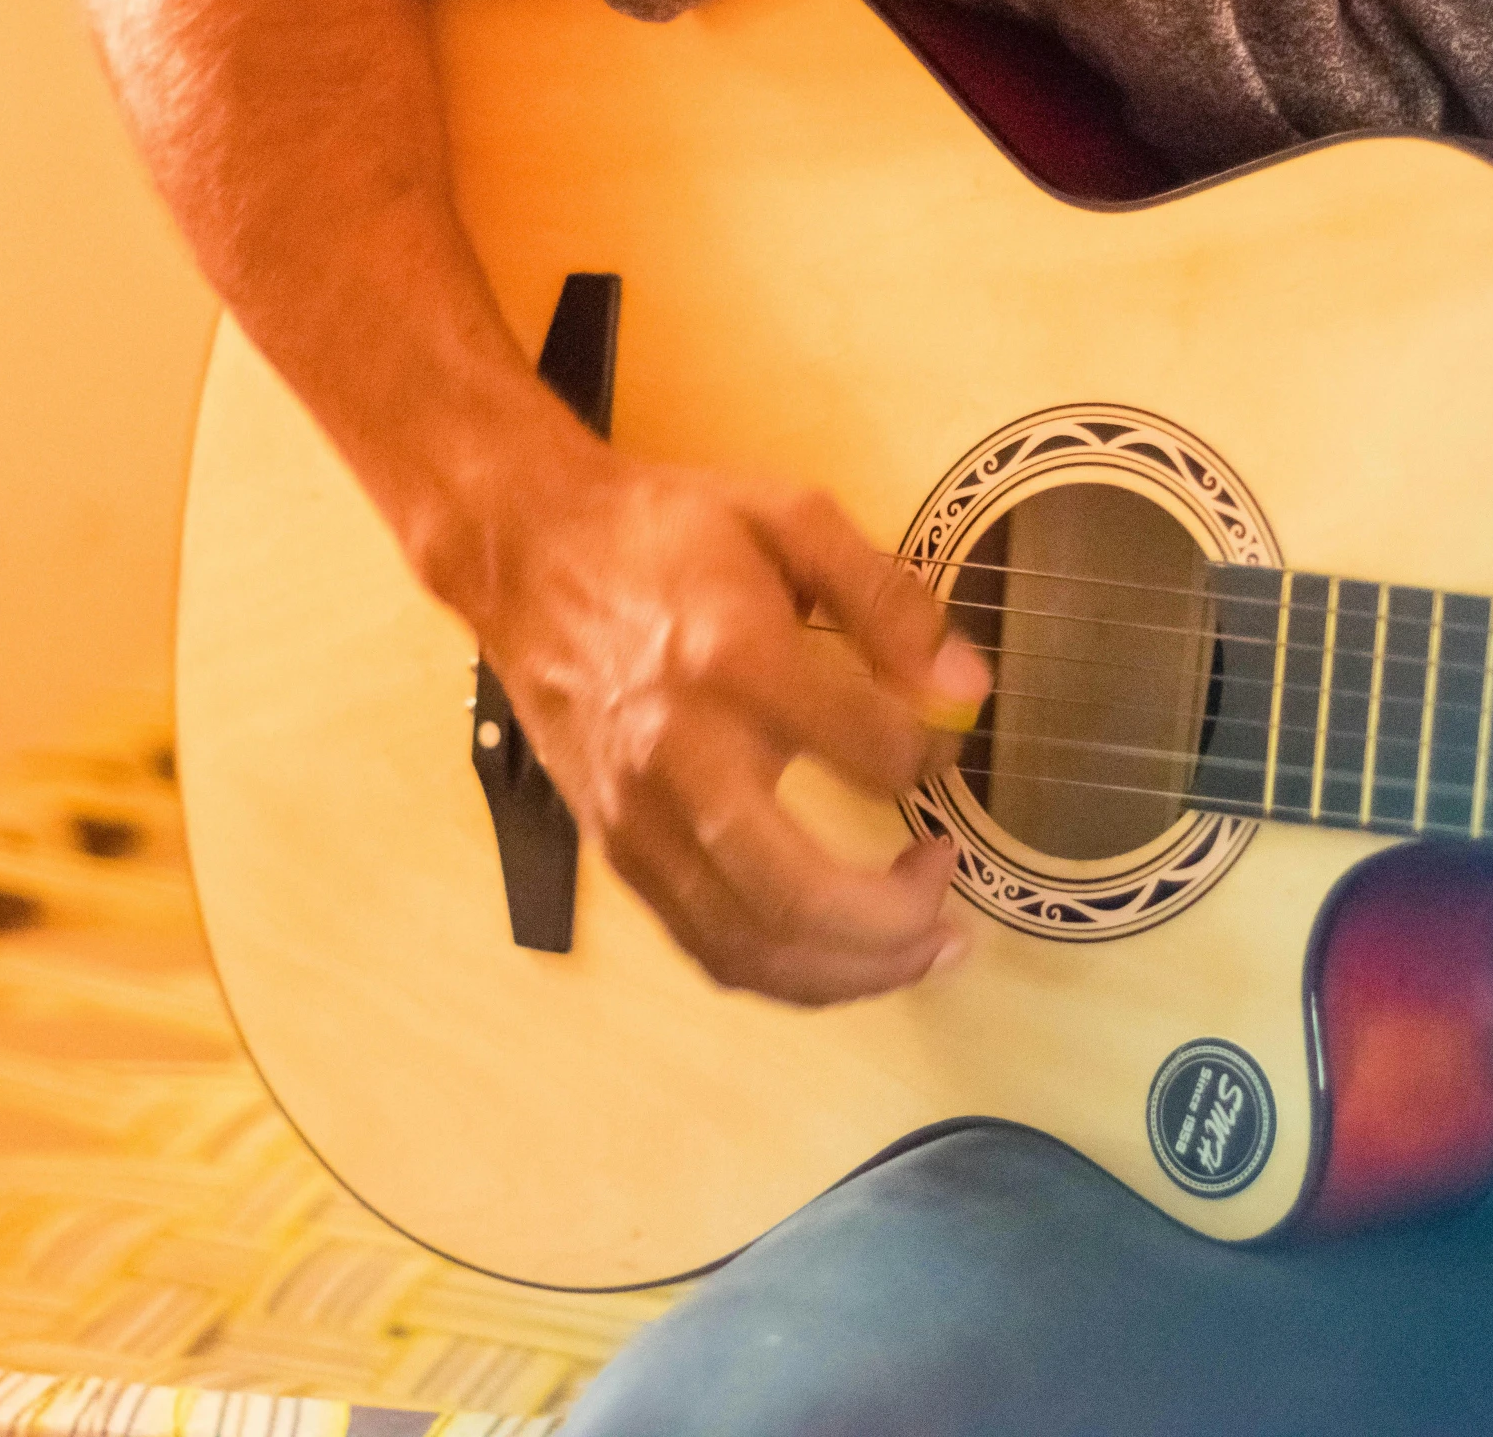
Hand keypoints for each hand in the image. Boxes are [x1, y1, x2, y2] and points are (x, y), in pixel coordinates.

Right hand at [470, 445, 991, 1005]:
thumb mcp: (791, 519)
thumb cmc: (664, 533)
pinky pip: (708, 947)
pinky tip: (844, 955)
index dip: (935, 761)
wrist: (525, 552)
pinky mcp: (616, 851)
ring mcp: (638, 818)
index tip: (947, 747)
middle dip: (899, 923)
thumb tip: (968, 687)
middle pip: (798, 895)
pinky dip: (788, 973)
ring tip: (923, 948)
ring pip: (751, 946)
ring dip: (854, 972)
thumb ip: (889, 601)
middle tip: (952, 894)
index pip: (875, 752)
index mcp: (734, 661)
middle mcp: (681, 757)